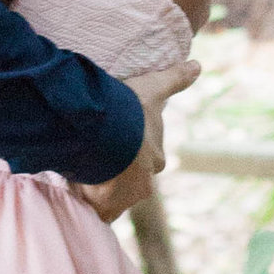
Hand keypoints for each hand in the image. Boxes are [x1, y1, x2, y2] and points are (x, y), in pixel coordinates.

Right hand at [79, 56, 197, 225]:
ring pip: (111, 196)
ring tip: (81, 169)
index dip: (132, 150)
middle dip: (116, 173)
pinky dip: (86, 202)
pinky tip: (74, 188)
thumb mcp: (154, 88)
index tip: (116, 140)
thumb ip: (175, 79)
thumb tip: (198, 65)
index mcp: (155, 159)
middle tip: (96, 156)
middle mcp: (143, 184)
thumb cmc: (131, 111)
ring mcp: (123, 199)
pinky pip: (95, 209)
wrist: (104, 134)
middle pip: (129, 180)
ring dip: (100, 186)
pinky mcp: (103, 208)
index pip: (147, 159)